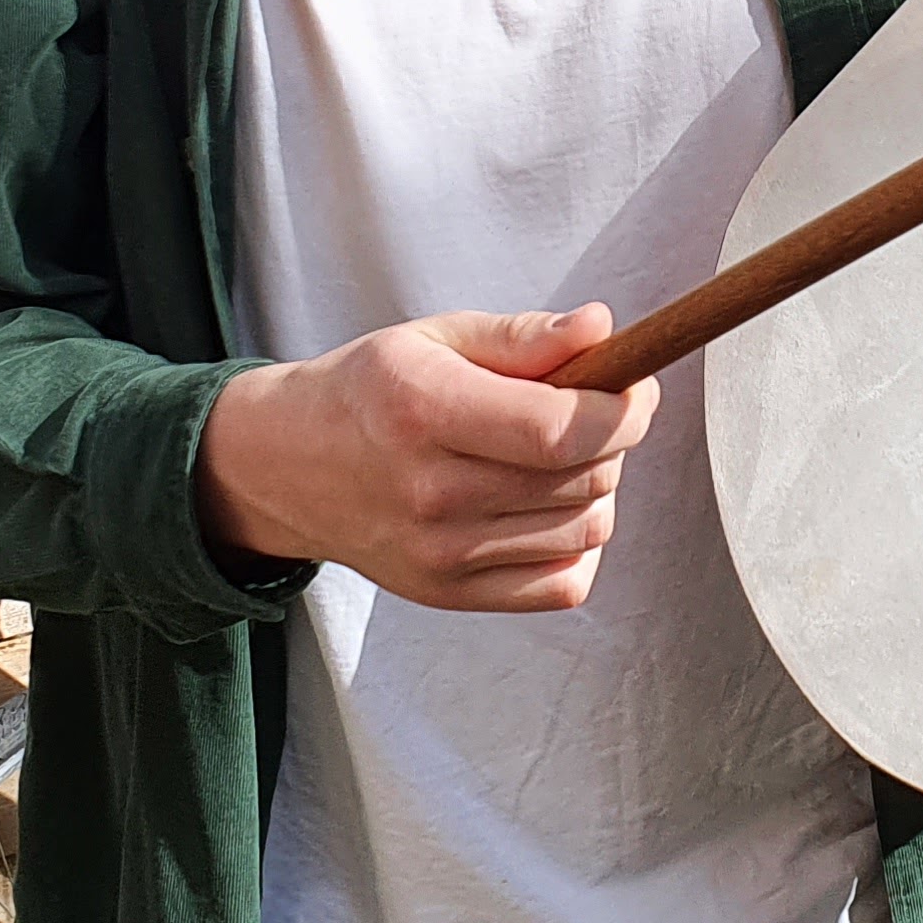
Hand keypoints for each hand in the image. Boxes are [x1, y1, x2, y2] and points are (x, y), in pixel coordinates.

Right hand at [196, 305, 658, 611]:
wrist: (287, 466)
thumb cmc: (369, 391)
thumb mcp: (435, 338)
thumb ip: (523, 336)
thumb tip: (602, 329)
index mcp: (425, 409)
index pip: (560, 429)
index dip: (623, 410)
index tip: (635, 389)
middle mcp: (431, 490)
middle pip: (583, 478)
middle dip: (612, 438)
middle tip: (588, 410)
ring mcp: (440, 553)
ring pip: (586, 529)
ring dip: (597, 488)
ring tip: (559, 457)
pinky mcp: (448, 594)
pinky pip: (563, 583)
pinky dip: (576, 544)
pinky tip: (546, 508)